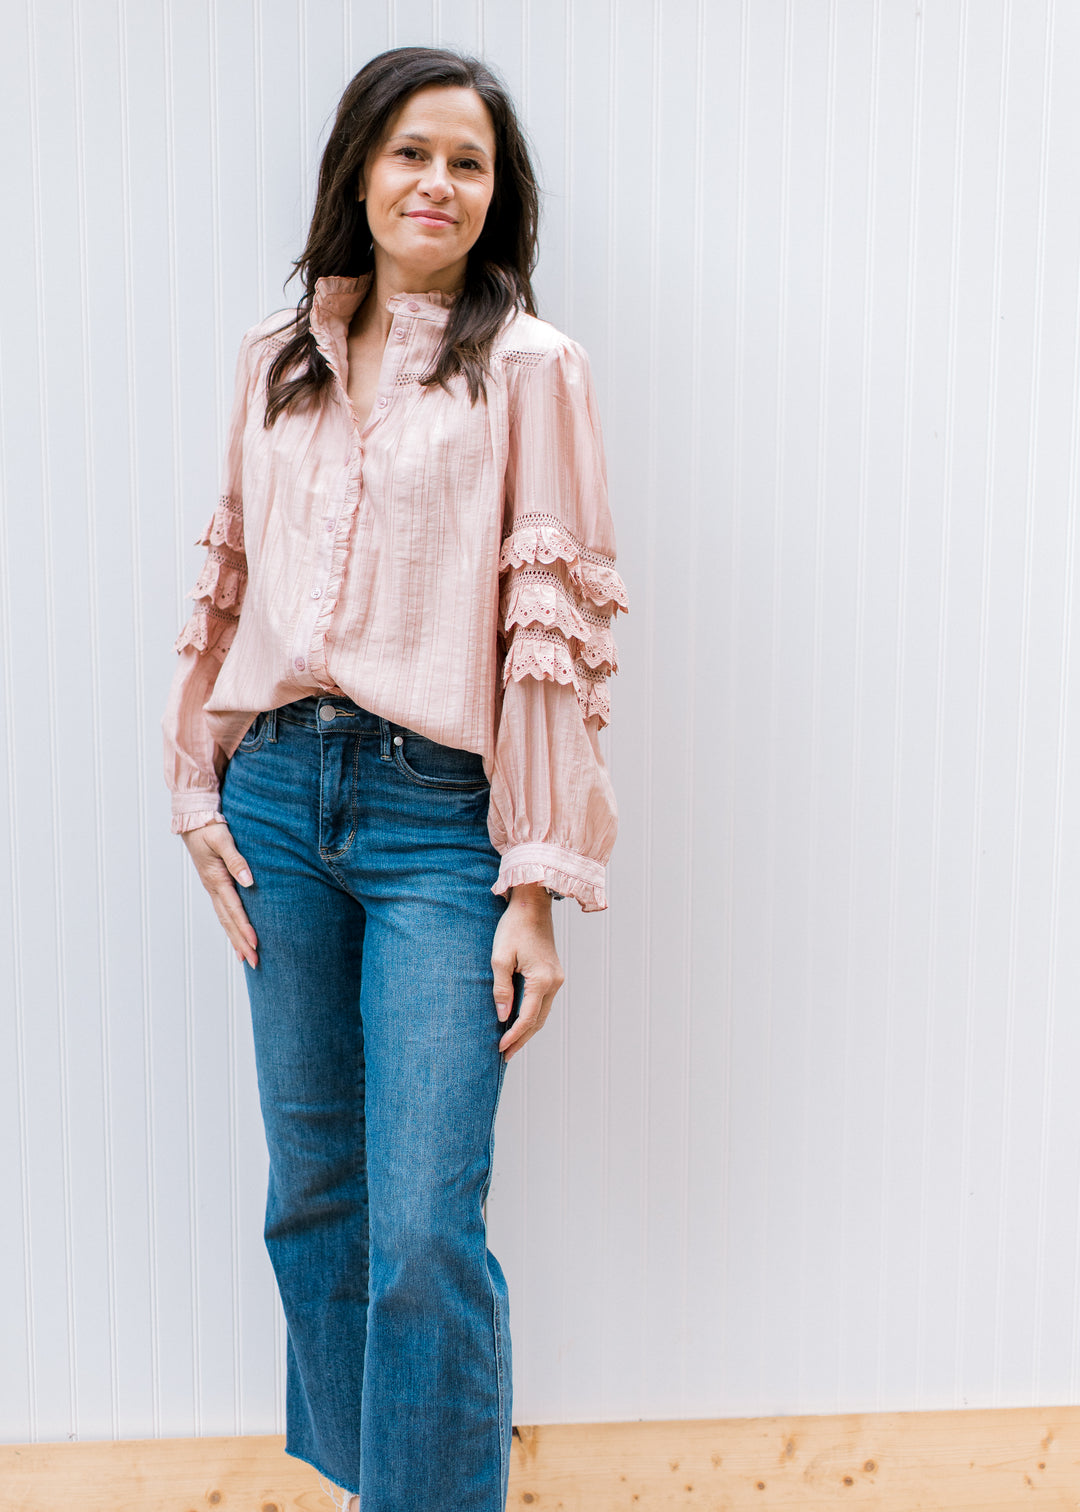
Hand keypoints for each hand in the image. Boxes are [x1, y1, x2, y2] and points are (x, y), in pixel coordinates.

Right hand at [181, 820, 258, 967]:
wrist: (192, 819)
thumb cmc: (208, 826)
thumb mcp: (222, 838)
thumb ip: (236, 859)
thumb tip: (249, 881)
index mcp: (216, 878)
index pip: (234, 909)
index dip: (245, 927)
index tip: (256, 943)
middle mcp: (213, 888)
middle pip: (229, 921)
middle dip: (242, 943)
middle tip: (255, 963)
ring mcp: (212, 888)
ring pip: (225, 920)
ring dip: (236, 939)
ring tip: (246, 958)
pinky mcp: (214, 885)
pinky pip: (223, 911)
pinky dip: (230, 927)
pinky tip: (237, 937)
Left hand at [491, 883, 563, 1061]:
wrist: (532, 905)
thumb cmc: (514, 928)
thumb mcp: (500, 958)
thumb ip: (501, 989)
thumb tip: (503, 1016)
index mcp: (542, 980)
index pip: (528, 1018)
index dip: (514, 1036)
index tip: (500, 1049)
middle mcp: (554, 982)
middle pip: (539, 1021)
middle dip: (522, 1040)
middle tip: (505, 1056)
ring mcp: (556, 978)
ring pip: (543, 1013)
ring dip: (527, 1029)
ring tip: (511, 1044)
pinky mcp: (553, 974)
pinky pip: (543, 1002)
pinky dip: (532, 1015)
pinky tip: (519, 1021)